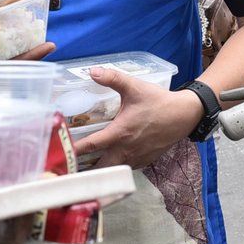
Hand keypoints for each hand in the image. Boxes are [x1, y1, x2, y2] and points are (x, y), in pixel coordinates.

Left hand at [72, 68, 204, 170]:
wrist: (184, 115)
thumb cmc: (158, 101)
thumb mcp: (134, 87)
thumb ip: (112, 78)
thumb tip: (92, 71)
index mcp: (120, 133)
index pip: (90, 146)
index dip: (73, 151)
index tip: (59, 155)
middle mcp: (126, 150)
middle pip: (98, 169)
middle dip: (83, 171)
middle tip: (68, 168)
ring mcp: (136, 159)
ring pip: (112, 172)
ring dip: (98, 172)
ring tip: (83, 170)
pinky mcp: (144, 161)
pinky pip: (125, 170)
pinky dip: (115, 170)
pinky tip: (108, 163)